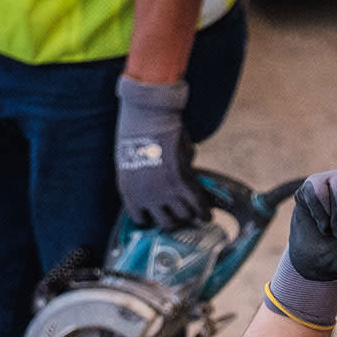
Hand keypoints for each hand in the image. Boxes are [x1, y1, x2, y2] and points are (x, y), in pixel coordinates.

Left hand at [115, 76, 201, 229]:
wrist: (147, 115)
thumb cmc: (138, 130)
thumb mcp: (133, 161)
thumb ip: (146, 177)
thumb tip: (166, 186)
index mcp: (129, 192)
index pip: (141, 219)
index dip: (152, 218)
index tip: (159, 216)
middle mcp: (146, 197)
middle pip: (166, 222)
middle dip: (175, 219)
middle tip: (182, 215)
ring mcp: (164, 192)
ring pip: (184, 215)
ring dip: (190, 213)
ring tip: (196, 212)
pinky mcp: (181, 182)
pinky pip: (197, 205)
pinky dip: (204, 212)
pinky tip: (207, 216)